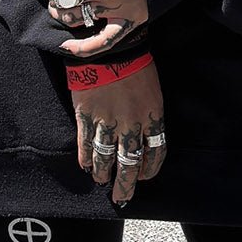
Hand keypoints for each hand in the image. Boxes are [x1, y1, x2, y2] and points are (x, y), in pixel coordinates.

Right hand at [73, 62, 166, 204]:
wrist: (109, 46)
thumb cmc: (135, 65)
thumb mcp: (153, 91)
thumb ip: (149, 117)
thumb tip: (143, 138)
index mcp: (153, 116)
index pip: (155, 152)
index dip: (149, 168)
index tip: (144, 176)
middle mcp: (131, 124)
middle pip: (129, 163)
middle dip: (125, 183)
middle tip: (122, 196)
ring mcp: (107, 121)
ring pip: (105, 158)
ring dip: (103, 174)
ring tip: (102, 180)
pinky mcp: (86, 115)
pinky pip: (86, 144)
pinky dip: (86, 159)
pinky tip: (87, 166)